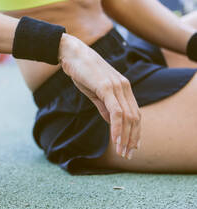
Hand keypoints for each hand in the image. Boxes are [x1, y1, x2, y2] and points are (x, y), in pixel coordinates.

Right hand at [58, 34, 140, 159]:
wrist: (72, 53)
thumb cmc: (81, 71)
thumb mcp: (95, 91)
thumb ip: (104, 106)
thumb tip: (112, 122)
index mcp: (123, 88)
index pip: (134, 113)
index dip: (135, 132)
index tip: (131, 147)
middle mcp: (124, 87)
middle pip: (135, 118)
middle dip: (133, 139)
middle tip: (127, 155)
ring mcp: (117, 87)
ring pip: (128, 117)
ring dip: (126, 137)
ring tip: (122, 152)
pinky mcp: (107, 88)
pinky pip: (116, 112)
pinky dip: (118, 128)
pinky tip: (116, 140)